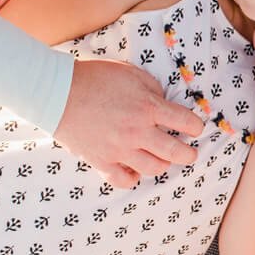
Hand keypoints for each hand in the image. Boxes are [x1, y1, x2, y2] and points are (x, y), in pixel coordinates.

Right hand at [54, 59, 204, 189]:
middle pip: (175, 152)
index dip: (196, 126)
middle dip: (188, 154)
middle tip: (190, 153)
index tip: (195, 128)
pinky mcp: (101, 161)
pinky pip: (124, 180)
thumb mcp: (131, 74)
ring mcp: (119, 149)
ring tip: (162, 159)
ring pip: (153, 169)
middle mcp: (137, 132)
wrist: (58, 92)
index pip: (186, 123)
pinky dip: (133, 178)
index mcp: (148, 107)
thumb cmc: (95, 78)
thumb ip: (153, 90)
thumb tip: (164, 103)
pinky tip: (135, 169)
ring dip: (162, 164)